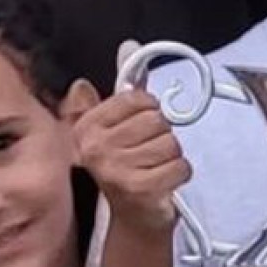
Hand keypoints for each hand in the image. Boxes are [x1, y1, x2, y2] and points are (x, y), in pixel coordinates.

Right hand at [66, 79, 190, 234]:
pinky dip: (180, 174)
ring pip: (171, 143)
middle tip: (148, 155)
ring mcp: (115, 170)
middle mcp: (95, 148)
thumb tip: (128, 46)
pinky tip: (164, 182)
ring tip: (155, 169)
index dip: (149, 111)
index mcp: (87, 127)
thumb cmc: (129, 169)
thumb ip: (126, 89)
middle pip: (157, 120)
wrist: (133, 219)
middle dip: (161, 136)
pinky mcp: (139, 189)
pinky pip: (180, 166)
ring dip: (172, 157)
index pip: (137, 98)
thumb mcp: (120, 126)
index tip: (140, 130)